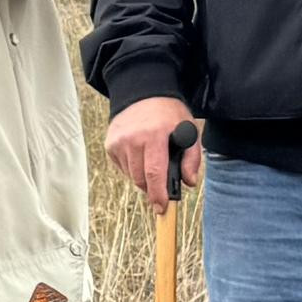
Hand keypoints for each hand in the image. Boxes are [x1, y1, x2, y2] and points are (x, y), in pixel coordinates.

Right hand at [106, 95, 204, 211]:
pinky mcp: (110, 144)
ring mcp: (118, 142)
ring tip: (152, 161)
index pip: (154, 172)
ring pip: (131, 175)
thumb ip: (192, 158)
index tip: (162, 208)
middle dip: (152, 188)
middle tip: (162, 185)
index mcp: (154, 135)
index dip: (158, 194)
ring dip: (142, 177)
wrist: (142, 93)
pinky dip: (133, 168)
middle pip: (140, 179)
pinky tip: (140, 154)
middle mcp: (132, 139)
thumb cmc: (168, 113)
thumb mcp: (188, 129)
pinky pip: (123, 167)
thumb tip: (188, 182)